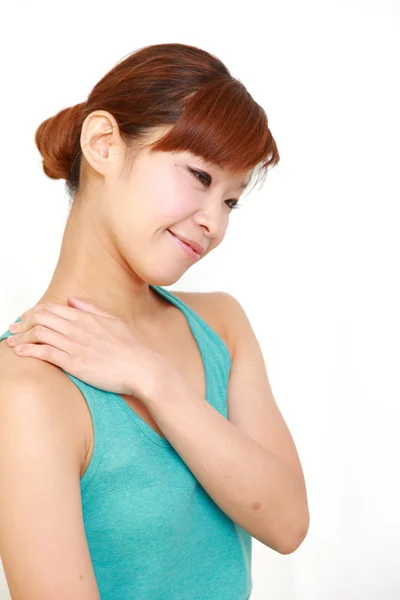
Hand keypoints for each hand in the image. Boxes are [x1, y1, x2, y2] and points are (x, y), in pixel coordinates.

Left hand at [6, 296, 165, 399]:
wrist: (142, 367)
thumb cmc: (131, 347)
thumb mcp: (113, 321)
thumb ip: (91, 309)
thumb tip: (73, 300)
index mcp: (87, 317)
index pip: (53, 308)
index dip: (35, 312)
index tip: (26, 318)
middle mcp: (79, 328)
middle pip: (42, 318)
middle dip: (24, 322)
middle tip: (14, 328)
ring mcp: (76, 345)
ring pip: (40, 334)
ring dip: (21, 337)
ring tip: (11, 341)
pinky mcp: (75, 363)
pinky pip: (46, 353)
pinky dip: (29, 351)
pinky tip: (19, 351)